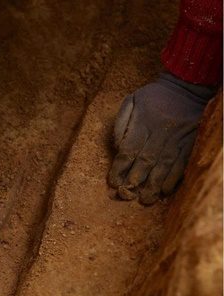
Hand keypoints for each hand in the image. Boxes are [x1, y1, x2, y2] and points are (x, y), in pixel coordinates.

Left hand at [108, 72, 215, 204]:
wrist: (186, 86)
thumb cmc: (154, 96)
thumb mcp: (132, 101)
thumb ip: (121, 124)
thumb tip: (116, 147)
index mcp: (143, 122)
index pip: (128, 150)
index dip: (119, 168)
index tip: (113, 182)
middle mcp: (161, 132)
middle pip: (146, 161)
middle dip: (135, 180)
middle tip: (127, 195)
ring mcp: (178, 138)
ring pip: (164, 165)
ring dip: (154, 185)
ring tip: (145, 199)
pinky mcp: (192, 142)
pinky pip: (182, 164)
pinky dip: (173, 179)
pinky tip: (165, 191)